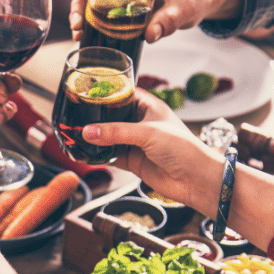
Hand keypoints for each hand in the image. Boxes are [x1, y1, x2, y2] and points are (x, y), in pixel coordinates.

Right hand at [81, 89, 222, 209]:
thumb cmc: (184, 149)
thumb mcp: (148, 133)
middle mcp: (141, 123)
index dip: (107, 93)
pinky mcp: (133, 161)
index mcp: (149, 107)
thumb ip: (116, 132)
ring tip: (76, 136)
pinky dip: (99, 156)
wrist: (196, 180)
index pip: (124, 94)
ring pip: (109, 137)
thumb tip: (89, 132)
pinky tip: (86, 154)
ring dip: (95, 139)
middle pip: (113, 117)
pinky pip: (111, 156)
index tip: (88, 93)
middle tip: (77, 117)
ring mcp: (136, 143)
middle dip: (96, 119)